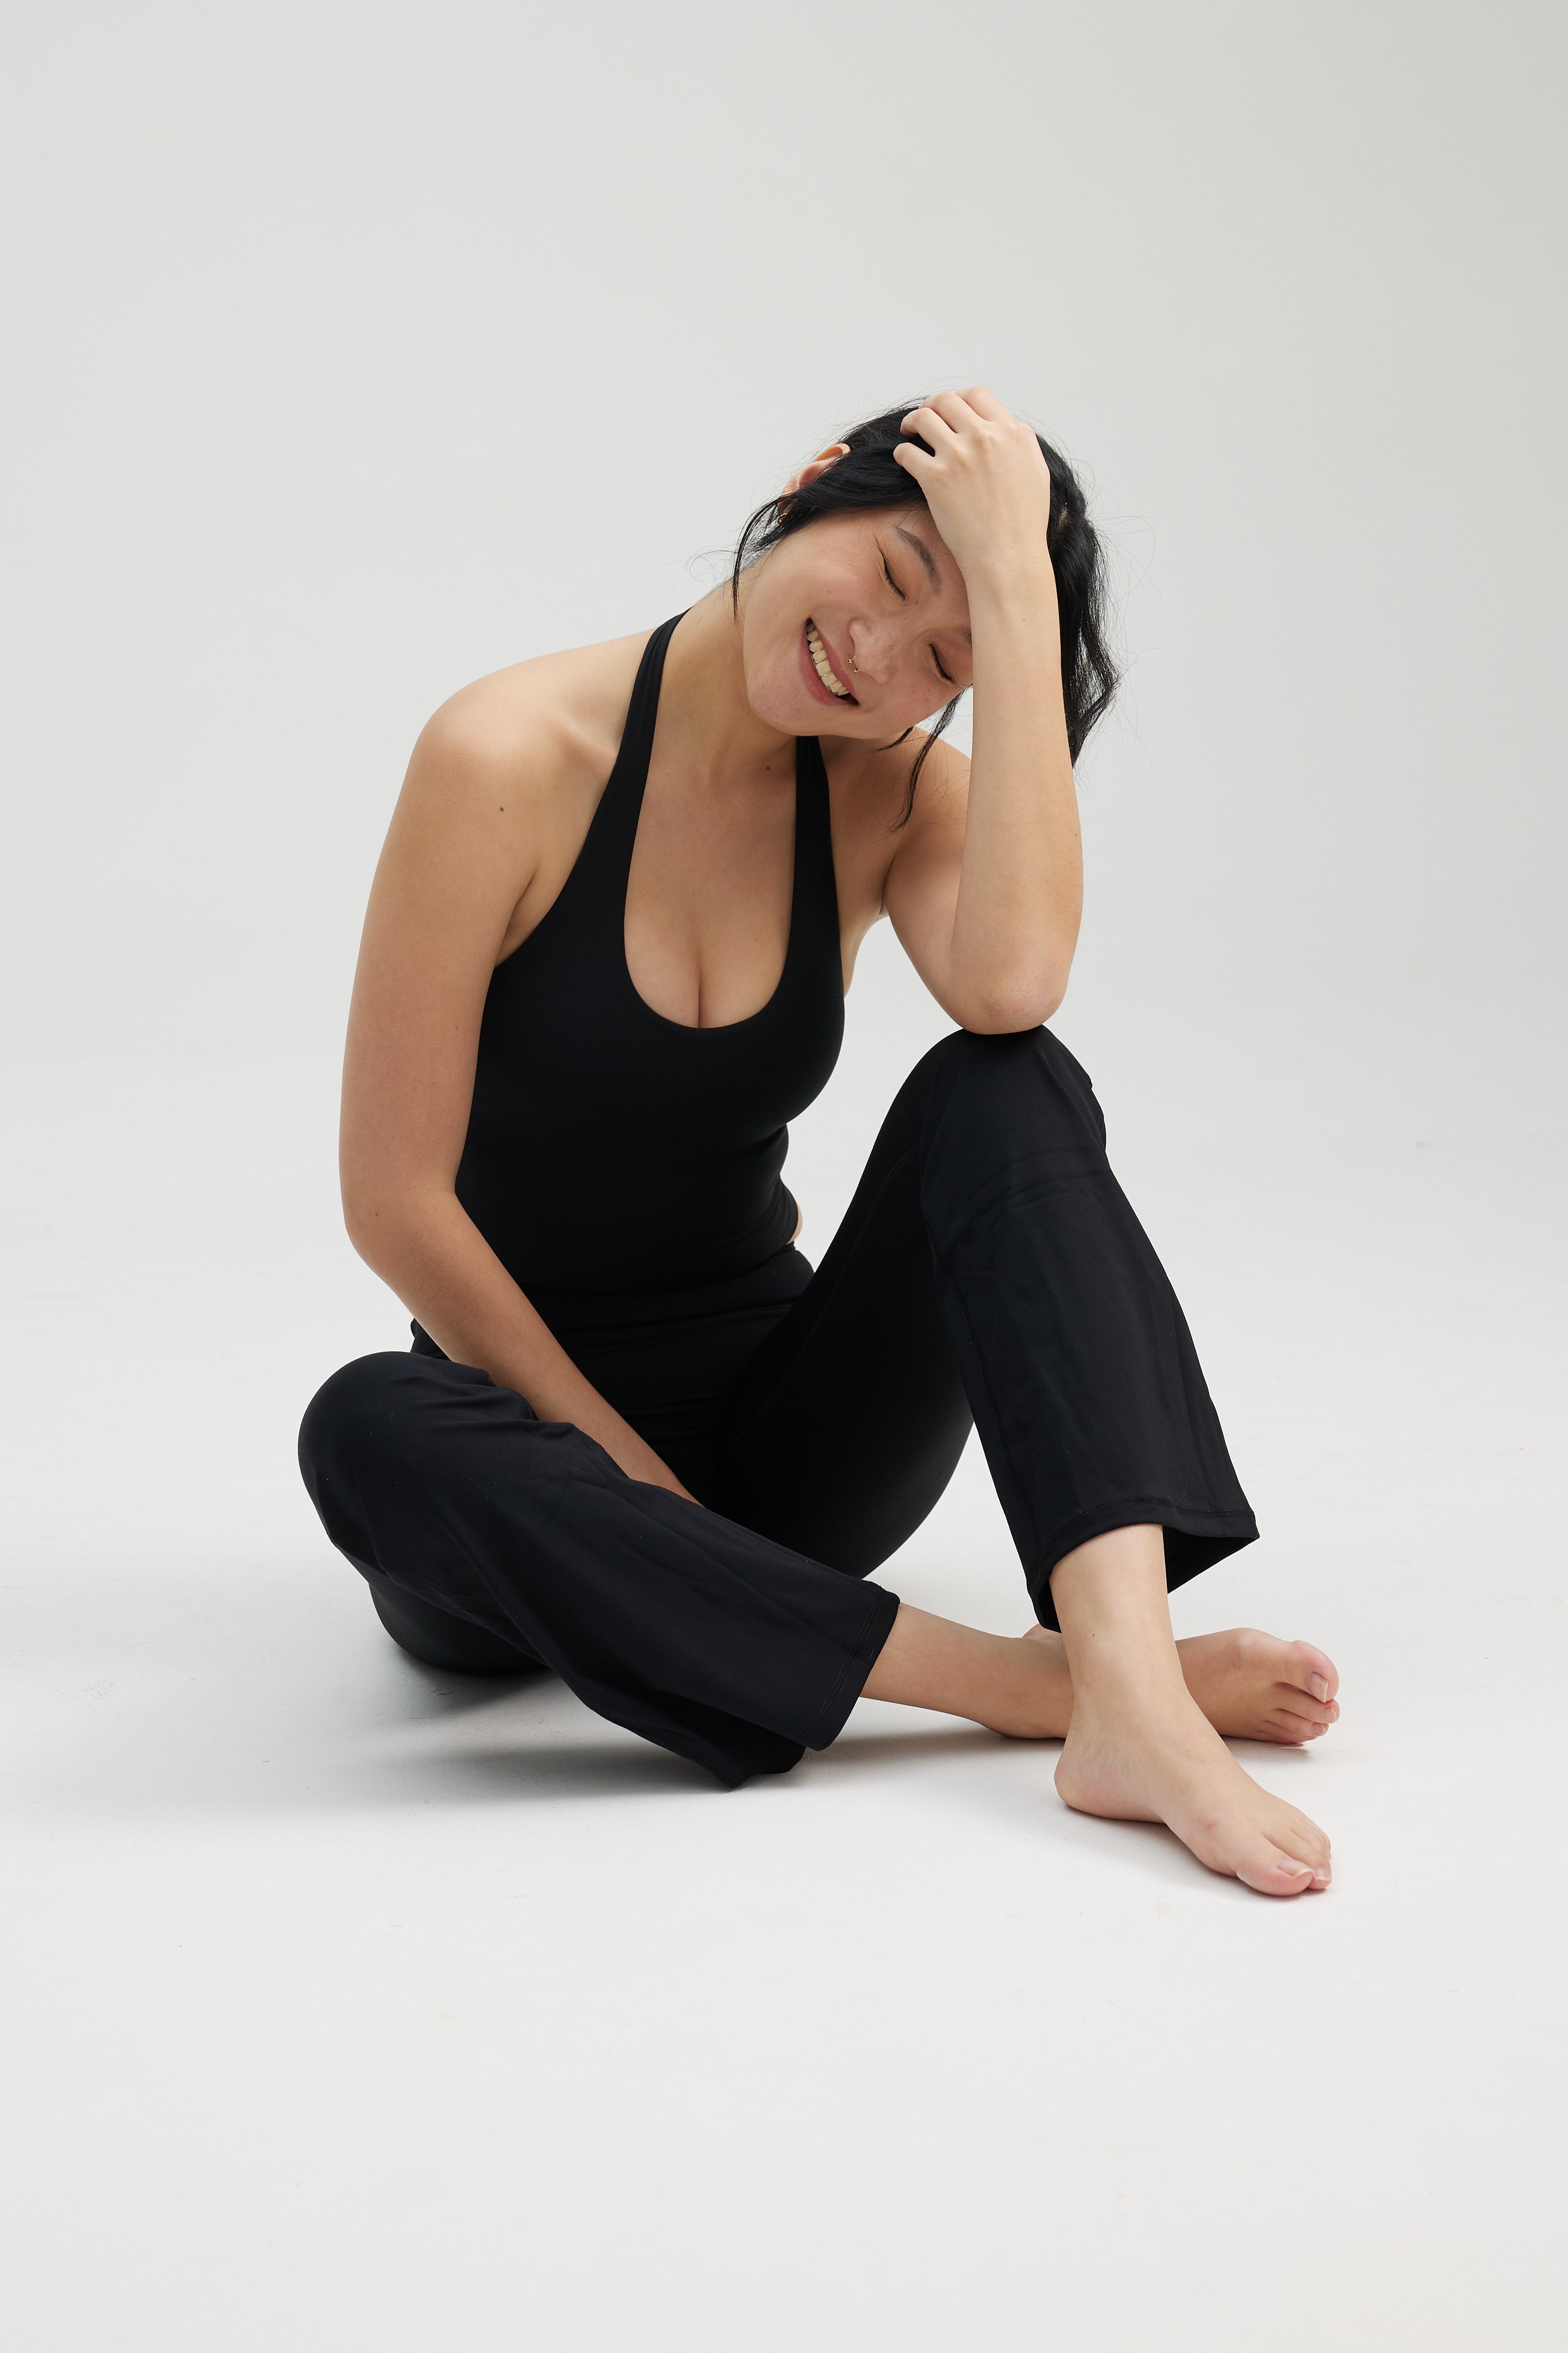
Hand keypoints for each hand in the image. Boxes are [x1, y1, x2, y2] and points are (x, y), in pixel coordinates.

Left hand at [894, 388, 1054, 588]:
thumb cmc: (1024, 523)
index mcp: (1011, 432)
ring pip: (924, 418)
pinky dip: (902, 453)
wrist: (1009, 557)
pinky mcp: (936, 478)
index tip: (951, 412)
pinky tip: (905, 461)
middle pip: (946, 400)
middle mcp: (985, 437)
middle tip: (924, 419)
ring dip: (912, 422)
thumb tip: (1005, 426)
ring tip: (909, 433)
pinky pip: (907, 452)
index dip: (959, 400)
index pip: (977, 395)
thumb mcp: (1036, 471)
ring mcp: (959, 456)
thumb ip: (1020, 443)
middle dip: (931, 406)